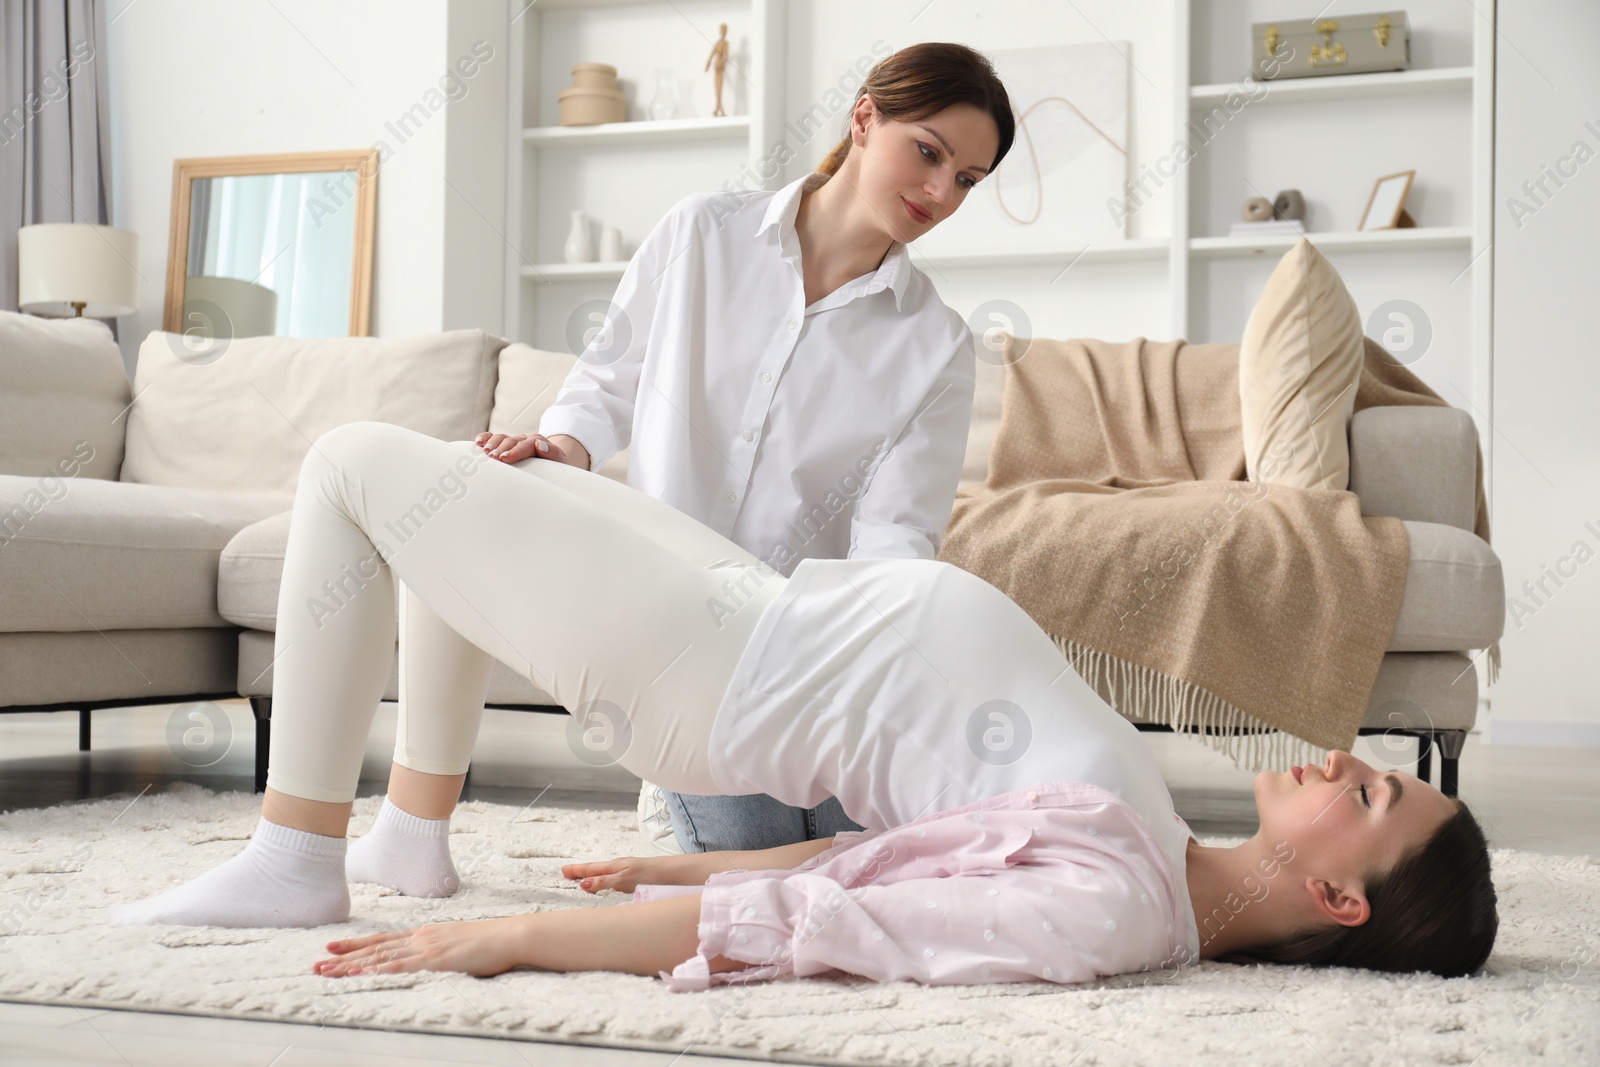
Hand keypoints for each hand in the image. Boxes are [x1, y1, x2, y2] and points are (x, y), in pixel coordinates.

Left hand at [313, 917, 522, 977]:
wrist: (510, 935)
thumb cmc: (490, 942)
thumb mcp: (458, 943)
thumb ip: (439, 950)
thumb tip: (429, 960)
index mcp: (425, 934)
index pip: (383, 939)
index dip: (355, 944)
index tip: (331, 947)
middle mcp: (421, 938)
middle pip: (375, 948)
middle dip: (344, 957)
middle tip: (317, 964)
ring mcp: (428, 948)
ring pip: (381, 956)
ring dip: (352, 964)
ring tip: (328, 971)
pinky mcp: (437, 960)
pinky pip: (402, 965)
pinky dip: (379, 969)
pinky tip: (362, 973)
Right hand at [472, 432, 589, 469]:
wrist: (554, 465)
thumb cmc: (556, 468)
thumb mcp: (560, 463)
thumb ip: (553, 454)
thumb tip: (540, 445)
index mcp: (540, 443)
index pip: (527, 444)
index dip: (515, 451)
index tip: (506, 457)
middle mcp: (526, 440)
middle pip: (512, 440)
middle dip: (501, 448)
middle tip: (492, 457)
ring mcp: (514, 441)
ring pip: (501, 438)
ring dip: (492, 444)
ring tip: (483, 452)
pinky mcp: (505, 444)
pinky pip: (494, 438)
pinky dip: (485, 438)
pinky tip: (478, 442)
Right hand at [561, 854, 693, 893]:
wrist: (678, 874)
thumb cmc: (652, 875)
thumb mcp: (625, 879)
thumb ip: (605, 882)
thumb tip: (582, 884)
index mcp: (616, 866)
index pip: (591, 869)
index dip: (577, 871)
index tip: (563, 871)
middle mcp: (621, 868)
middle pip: (596, 870)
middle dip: (581, 872)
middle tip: (567, 874)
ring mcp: (629, 872)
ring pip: (606, 874)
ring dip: (592, 877)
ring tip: (582, 879)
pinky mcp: (638, 879)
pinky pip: (615, 880)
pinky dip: (605, 881)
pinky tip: (608, 885)